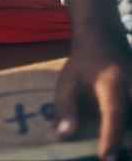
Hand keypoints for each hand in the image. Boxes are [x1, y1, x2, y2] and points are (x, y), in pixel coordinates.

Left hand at [55, 29, 131, 159]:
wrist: (104, 39)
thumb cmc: (84, 65)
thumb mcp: (68, 80)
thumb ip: (65, 107)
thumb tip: (63, 135)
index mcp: (111, 84)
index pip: (114, 112)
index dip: (111, 136)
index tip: (106, 158)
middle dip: (129, 140)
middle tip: (117, 156)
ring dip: (130, 134)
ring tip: (120, 150)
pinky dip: (130, 128)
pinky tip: (123, 137)